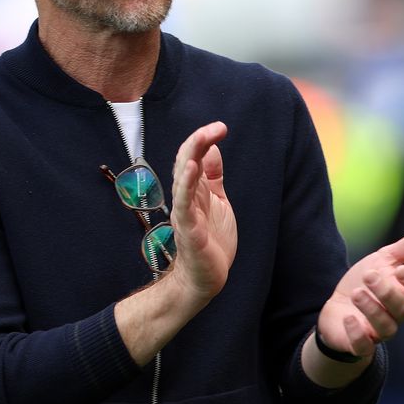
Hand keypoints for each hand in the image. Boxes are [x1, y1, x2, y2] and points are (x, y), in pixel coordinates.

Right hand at [166, 121, 237, 300]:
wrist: (206, 276)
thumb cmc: (210, 239)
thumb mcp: (217, 200)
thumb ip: (213, 176)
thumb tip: (212, 149)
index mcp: (194, 189)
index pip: (193, 156)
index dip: (204, 139)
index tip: (220, 127)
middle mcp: (186, 197)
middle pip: (186, 162)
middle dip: (198, 142)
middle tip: (215, 128)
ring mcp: (185, 213)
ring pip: (183, 179)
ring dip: (190, 158)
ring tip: (200, 139)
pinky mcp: (189, 229)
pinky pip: (184, 205)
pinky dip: (186, 186)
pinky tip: (193, 170)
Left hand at [316, 224, 403, 358]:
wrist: (336, 306)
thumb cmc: (365, 282)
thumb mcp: (385, 259)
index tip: (401, 270)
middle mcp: (396, 315)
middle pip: (403, 308)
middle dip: (387, 292)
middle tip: (369, 275)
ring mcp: (379, 331)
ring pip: (386, 327)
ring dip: (371, 309)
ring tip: (356, 293)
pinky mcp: (359, 343)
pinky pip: (364, 346)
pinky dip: (357, 334)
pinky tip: (349, 318)